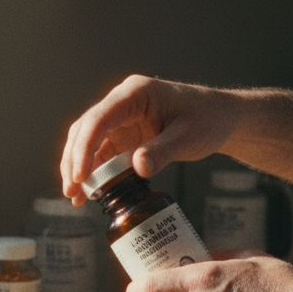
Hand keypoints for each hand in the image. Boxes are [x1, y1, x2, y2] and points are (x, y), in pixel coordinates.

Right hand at [60, 75, 236, 205]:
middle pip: (85, 129)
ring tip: (75, 197)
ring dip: (79, 168)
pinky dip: (94, 172)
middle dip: (74, 161)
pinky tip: (89, 192)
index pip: (99, 118)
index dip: (85, 148)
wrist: (221, 119)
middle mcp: (122, 103)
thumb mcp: (188, 137)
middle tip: (71, 191)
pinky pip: (102, 153)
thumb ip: (163, 151)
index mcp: (135, 94)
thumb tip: (138, 168)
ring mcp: (121, 120)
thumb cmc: (208, 119)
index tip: (80, 176)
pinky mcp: (125, 136)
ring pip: (88, 142)